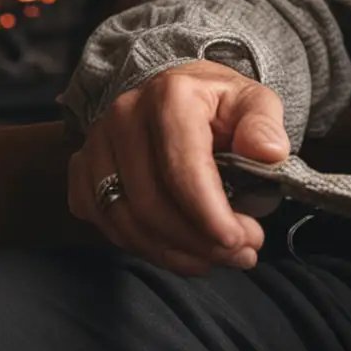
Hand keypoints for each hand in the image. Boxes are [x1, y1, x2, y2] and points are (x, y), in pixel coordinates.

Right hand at [67, 59, 288, 275]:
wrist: (174, 92)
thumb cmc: (218, 103)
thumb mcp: (253, 101)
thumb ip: (264, 125)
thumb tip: (270, 153)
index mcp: (171, 96)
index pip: (183, 168)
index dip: (209, 213)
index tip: (239, 240)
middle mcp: (124, 117)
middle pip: (152, 202)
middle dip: (199, 240)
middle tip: (240, 254)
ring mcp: (95, 145)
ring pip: (126, 222)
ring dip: (174, 252)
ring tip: (216, 258)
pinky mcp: (81, 171)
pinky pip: (107, 226)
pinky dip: (146, 249)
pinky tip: (182, 251)